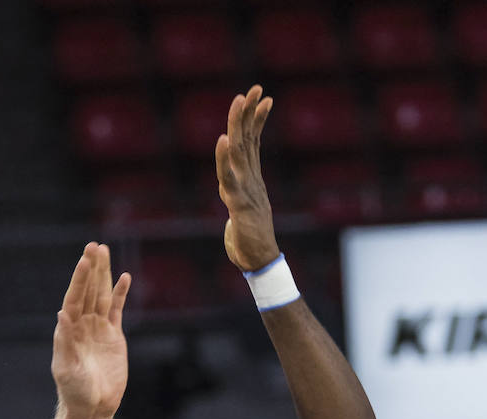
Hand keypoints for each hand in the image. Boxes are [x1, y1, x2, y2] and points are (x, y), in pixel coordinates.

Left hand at [51, 243, 131, 418]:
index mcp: (69, 330)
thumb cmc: (74, 391)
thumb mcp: (66, 368)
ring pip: (101, 295)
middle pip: (88, 291)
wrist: (93, 407)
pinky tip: (124, 278)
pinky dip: (119, 294)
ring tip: (104, 251)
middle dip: (91, 269)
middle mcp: (82, 325)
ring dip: (103, 274)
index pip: (74, 298)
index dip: (79, 280)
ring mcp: (98, 329)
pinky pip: (116, 310)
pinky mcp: (113, 337)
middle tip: (94, 246)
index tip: (85, 260)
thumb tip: (62, 314)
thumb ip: (65, 341)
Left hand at [216, 86, 279, 272]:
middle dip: (249, 113)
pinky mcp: (238, 203)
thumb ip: (237, 202)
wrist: (260, 263)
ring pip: (240, 151)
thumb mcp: (241, 215)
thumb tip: (232, 201)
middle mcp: (250, 180)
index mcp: (252, 181)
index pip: (253, 144)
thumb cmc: (250, 244)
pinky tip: (223, 139)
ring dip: (239, 125)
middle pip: (247, 140)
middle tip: (255, 87)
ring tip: (241, 100)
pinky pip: (229, 177)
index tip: (263, 98)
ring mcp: (245, 190)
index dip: (256, 121)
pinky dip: (224, 158)